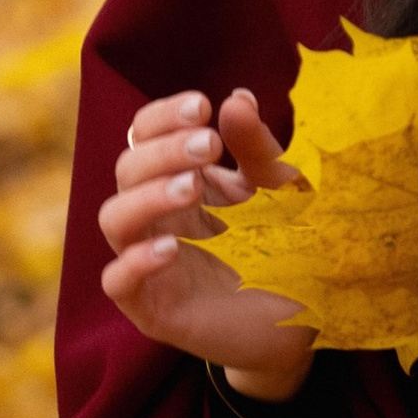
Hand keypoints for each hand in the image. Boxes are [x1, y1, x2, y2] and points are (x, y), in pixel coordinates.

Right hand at [97, 88, 314, 400]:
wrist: (304, 319)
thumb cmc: (287, 246)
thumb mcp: (280, 192)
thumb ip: (258, 149)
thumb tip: (237, 98)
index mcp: (180, 179)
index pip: (144, 135)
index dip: (162, 117)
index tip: (200, 107)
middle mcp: (157, 216)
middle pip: (127, 169)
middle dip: (163, 150)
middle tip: (208, 146)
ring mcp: (150, 262)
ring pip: (113, 218)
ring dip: (146, 196)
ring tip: (191, 188)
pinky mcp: (152, 308)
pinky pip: (117, 282)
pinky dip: (134, 262)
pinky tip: (172, 249)